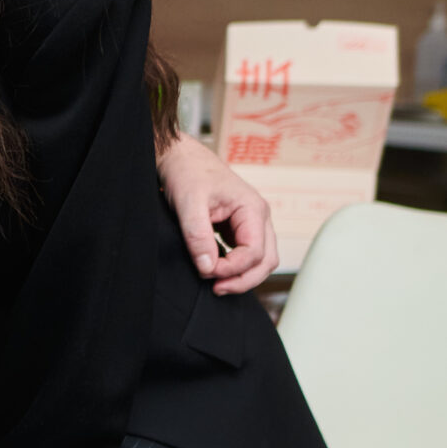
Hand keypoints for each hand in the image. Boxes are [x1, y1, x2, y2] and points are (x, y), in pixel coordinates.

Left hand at [157, 132, 277, 295]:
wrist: (180, 158)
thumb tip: (208, 268)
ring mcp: (250, 223)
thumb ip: (198, 236)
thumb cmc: (187, 173)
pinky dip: (234, 268)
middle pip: (266, 261)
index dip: (233, 268)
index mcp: (253, 209)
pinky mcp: (238, 228)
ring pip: (260, 261)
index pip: (255, 252)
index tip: (207, 272)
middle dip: (243, 279)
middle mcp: (258, 217)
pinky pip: (246, 255)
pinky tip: (215, 271)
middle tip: (216, 289)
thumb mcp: (188, 204)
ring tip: (216, 284)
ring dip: (241, 276)